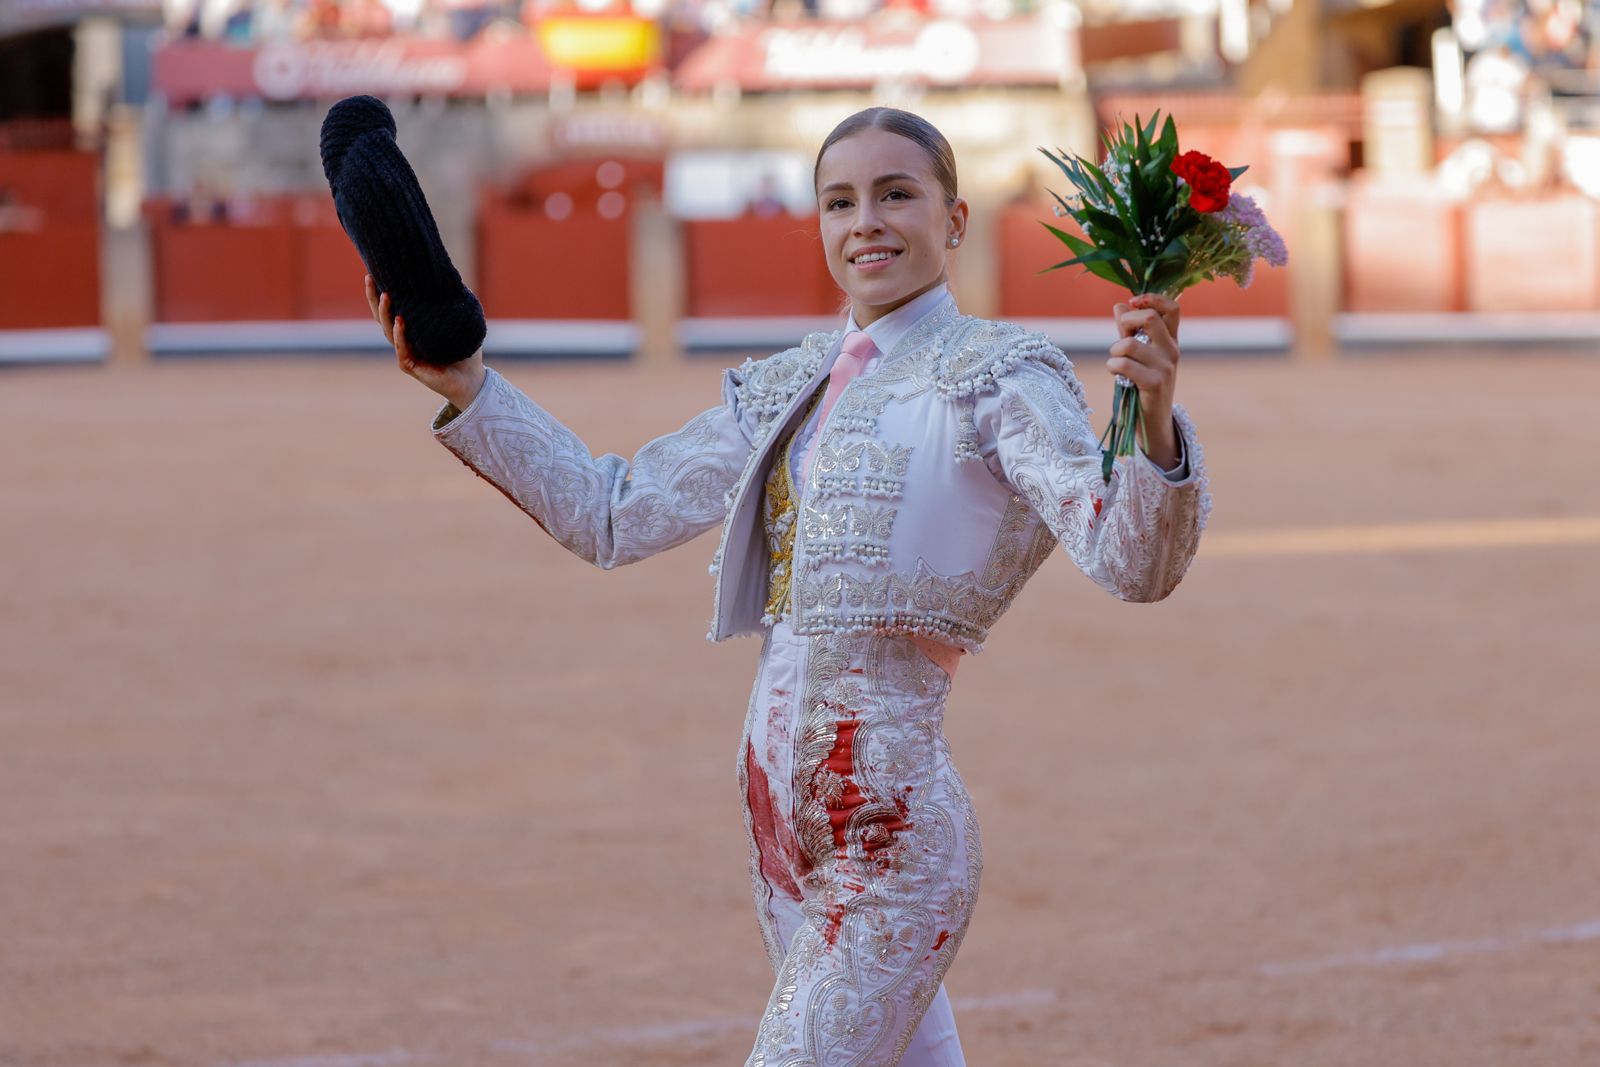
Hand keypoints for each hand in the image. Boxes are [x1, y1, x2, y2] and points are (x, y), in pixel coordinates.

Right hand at [365, 273, 485, 410]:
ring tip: (386, 295)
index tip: (375, 273)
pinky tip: (400, 321)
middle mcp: (404, 340)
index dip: (382, 292)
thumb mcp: (458, 323)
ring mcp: (405, 353)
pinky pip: (401, 348)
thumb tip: (449, 277)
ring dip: (385, 313)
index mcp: (412, 330)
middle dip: (374, 298)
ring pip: (388, 331)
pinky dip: (399, 334)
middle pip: (382, 317)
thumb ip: (452, 303)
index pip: (392, 308)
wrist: (472, 379)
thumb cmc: (465, 352)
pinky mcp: (410, 367)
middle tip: (370, 278)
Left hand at [1109, 292, 1180, 468]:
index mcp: (1170, 341)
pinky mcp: (1154, 383)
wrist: (1153, 424)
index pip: (1172, 308)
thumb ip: (1129, 331)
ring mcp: (1165, 367)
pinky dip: (1113, 366)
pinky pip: (1124, 364)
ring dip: (1114, 352)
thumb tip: (1120, 305)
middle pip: (1149, 318)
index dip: (1151, 299)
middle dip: (1125, 323)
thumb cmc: (1142, 387)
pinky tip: (1116, 374)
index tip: (1133, 304)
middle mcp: (1172, 351)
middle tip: (1120, 338)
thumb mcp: (1138, 356)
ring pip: (1129, 344)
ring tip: (1117, 363)